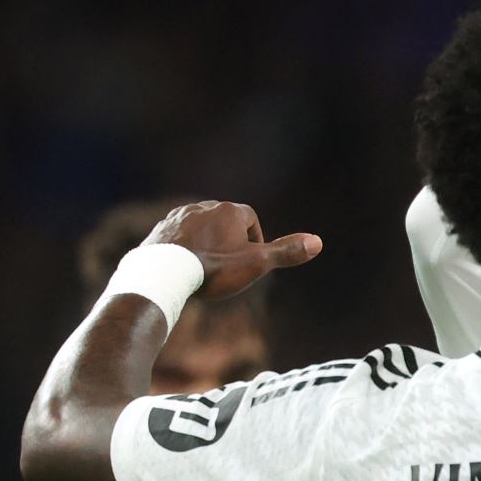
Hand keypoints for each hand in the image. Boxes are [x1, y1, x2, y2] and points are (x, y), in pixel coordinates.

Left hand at [145, 201, 319, 300]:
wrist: (165, 274)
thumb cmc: (214, 269)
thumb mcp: (257, 264)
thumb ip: (286, 252)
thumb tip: (318, 242)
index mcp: (230, 211)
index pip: (251, 219)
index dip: (255, 240)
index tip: (250, 261)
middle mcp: (204, 207)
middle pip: (225, 221)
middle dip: (230, 240)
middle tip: (229, 267)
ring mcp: (180, 216)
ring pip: (201, 226)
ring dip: (207, 242)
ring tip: (207, 267)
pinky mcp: (161, 228)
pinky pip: (179, 234)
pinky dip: (185, 246)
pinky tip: (184, 265)